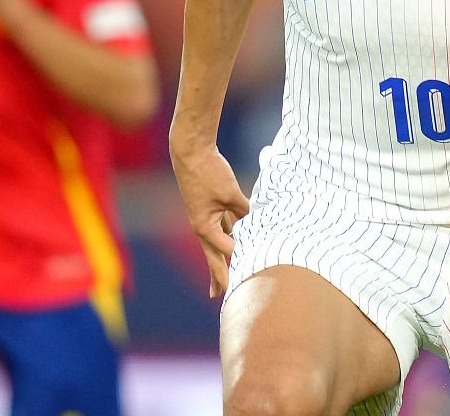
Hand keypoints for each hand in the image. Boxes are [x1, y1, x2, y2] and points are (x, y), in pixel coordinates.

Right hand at [170, 147, 249, 297]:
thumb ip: (245, 211)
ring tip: (228, 277)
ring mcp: (206, 218)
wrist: (191, 152)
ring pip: (219, 243)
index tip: (256, 271)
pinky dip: (232, 235)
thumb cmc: (208, 172)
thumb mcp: (231, 193)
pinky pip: (224, 226)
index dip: (242, 258)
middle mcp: (203, 227)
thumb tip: (259, 223)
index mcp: (205, 227)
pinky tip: (239, 243)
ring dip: (226, 258)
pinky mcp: (210, 208)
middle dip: (219, 276)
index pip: (227, 249)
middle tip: (221, 297)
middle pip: (214, 257)